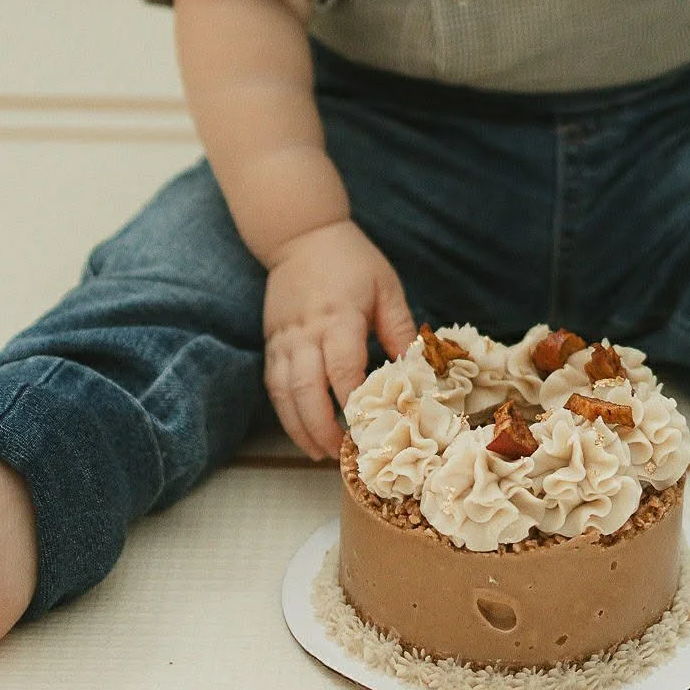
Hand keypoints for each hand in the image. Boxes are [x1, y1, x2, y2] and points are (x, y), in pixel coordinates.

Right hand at [260, 219, 415, 459]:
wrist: (301, 236)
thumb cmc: (352, 260)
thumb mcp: (386, 287)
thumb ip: (399, 328)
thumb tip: (417, 368)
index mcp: (339, 318)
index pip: (343, 369)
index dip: (353, 403)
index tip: (369, 428)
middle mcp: (306, 332)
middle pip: (306, 389)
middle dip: (322, 427)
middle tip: (343, 453)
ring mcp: (284, 339)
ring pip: (284, 393)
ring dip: (299, 427)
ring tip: (319, 453)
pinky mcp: (272, 342)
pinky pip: (273, 384)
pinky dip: (285, 411)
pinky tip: (301, 429)